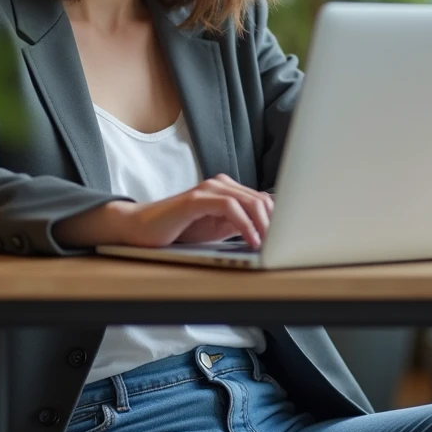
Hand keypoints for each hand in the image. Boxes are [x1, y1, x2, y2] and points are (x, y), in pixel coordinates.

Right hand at [54, 175, 272, 248]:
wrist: (140, 229)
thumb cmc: (178, 232)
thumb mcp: (216, 231)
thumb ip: (240, 226)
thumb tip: (270, 235)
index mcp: (228, 191)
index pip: (265, 201)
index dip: (280, 220)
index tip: (291, 240)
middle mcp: (220, 185)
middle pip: (263, 200)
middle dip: (278, 224)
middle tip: (286, 246)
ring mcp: (208, 190)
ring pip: (250, 201)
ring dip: (265, 225)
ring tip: (271, 246)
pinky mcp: (196, 198)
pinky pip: (230, 207)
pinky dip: (245, 224)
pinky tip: (251, 240)